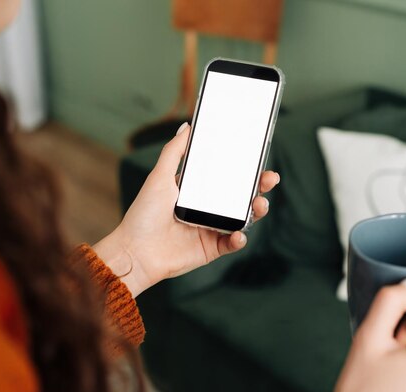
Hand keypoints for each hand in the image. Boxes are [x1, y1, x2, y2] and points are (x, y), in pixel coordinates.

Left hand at [93, 123, 279, 296]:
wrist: (136, 252)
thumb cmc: (143, 214)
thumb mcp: (159, 177)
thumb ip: (175, 151)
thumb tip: (187, 126)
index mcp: (197, 190)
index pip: (227, 176)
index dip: (245, 169)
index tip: (258, 159)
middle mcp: (207, 208)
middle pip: (241, 196)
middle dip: (259, 187)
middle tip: (270, 179)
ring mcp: (211, 228)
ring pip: (243, 218)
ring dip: (256, 211)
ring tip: (259, 205)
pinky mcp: (212, 248)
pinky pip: (232, 243)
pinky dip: (239, 239)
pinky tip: (238, 234)